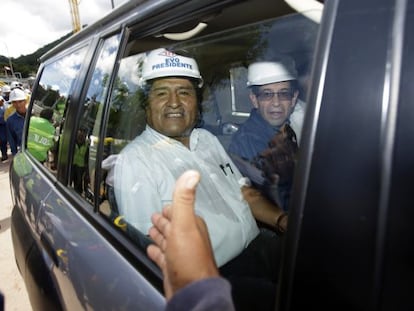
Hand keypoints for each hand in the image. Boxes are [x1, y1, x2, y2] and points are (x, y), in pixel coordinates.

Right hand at [147, 170, 218, 299]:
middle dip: (163, 220)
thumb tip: (192, 173)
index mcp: (191, 226)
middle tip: (154, 216)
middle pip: (172, 226)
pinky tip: (150, 250)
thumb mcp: (184, 223)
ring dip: (159, 235)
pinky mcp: (172, 269)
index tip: (163, 205)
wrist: (191, 291)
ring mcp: (179, 255)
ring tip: (150, 230)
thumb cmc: (188, 257)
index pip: (179, 212)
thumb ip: (185, 199)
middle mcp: (187, 239)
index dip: (170, 209)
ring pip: (167, 241)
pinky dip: (156, 252)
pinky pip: (162, 257)